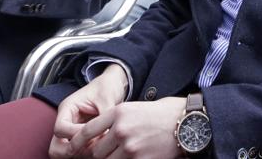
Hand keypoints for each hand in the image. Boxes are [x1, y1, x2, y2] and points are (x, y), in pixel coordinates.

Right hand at [50, 65, 127, 158]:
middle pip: (56, 145)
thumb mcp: (107, 98)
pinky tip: (100, 147)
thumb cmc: (107, 87)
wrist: (113, 84)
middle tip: (92, 148)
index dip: (74, 135)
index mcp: (68, 108)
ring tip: (98, 147)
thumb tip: (108, 134)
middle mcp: (66, 121)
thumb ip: (104, 116)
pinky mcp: (81, 137)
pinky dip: (86, 152)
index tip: (92, 134)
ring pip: (65, 151)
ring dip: (80, 152)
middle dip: (71, 150)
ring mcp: (72, 130)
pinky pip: (77, 150)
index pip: (60, 128)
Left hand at [69, 96, 186, 158]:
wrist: (189, 122)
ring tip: (119, 154)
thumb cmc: (166, 113)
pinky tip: (131, 157)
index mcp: (118, 113)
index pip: (87, 132)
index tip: (72, 149)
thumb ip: (117, 120)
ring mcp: (130, 147)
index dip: (76, 143)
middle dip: (97, 156)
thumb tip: (101, 136)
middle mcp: (121, 130)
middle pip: (95, 152)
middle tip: (103, 154)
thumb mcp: (137, 108)